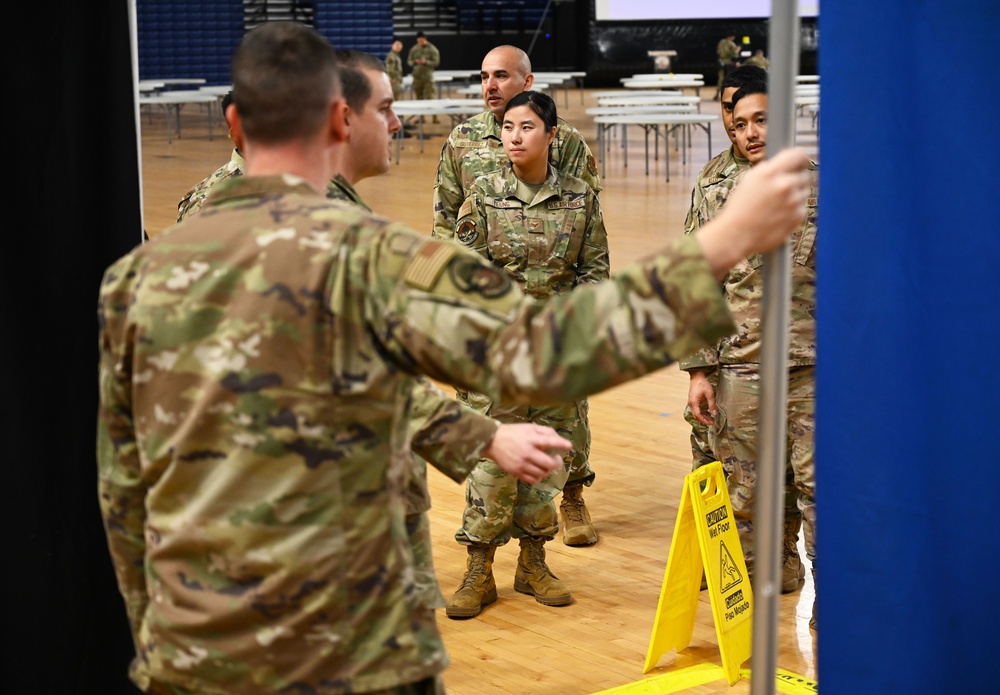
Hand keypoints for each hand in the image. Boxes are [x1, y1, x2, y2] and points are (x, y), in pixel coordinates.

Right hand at [484, 424, 569, 484]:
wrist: (492, 441)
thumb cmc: (513, 433)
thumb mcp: (529, 427)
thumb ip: (544, 431)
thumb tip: (558, 439)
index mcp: (531, 439)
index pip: (549, 442)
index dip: (561, 444)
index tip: (568, 446)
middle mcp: (528, 453)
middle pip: (549, 464)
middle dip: (557, 463)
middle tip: (556, 459)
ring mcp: (522, 464)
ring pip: (542, 473)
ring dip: (547, 470)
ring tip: (546, 465)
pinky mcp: (516, 472)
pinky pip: (532, 480)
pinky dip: (538, 477)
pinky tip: (538, 472)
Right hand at [687, 370, 716, 425]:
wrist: (697, 377)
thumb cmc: (702, 384)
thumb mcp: (709, 394)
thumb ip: (712, 405)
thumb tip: (715, 414)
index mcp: (694, 402)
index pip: (698, 415)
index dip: (704, 420)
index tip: (711, 423)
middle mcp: (691, 404)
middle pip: (696, 416)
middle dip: (704, 420)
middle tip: (712, 422)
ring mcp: (691, 402)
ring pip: (696, 413)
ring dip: (703, 416)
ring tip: (711, 418)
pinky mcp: (693, 401)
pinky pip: (696, 410)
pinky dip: (702, 413)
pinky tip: (708, 413)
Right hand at [697, 148, 810, 277]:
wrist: (736, 235)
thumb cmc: (740, 209)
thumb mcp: (749, 179)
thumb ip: (769, 168)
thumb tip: (785, 163)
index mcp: (770, 172)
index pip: (799, 155)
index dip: (799, 159)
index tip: (798, 163)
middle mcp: (784, 184)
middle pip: (804, 174)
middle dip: (795, 180)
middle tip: (781, 190)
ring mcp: (794, 201)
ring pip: (805, 192)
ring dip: (795, 196)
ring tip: (777, 205)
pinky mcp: (798, 216)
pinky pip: (803, 207)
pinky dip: (794, 210)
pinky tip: (779, 215)